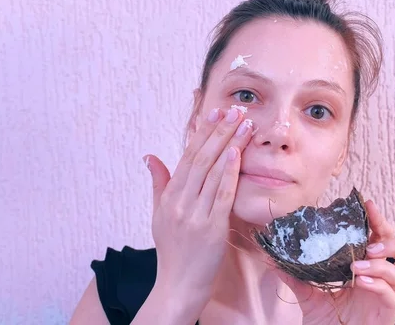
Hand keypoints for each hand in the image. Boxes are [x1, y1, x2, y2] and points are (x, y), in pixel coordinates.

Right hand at [143, 107, 254, 314]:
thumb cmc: (172, 249)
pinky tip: (237, 153)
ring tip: (244, 124)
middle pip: (201, 158)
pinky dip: (229, 173)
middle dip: (220, 131)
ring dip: (230, 144)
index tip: (215, 114)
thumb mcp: (158, 214)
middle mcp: (180, 201)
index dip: (202, 133)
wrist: (178, 284)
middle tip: (235, 110)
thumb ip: (158, 183)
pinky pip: (221, 195)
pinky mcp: (211, 227)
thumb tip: (150, 156)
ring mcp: (195, 214)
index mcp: (169, 196)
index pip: (187, 157)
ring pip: (213, 172)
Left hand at [278, 200, 394, 324]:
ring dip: (384, 262)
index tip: (367, 205)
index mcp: (369, 269)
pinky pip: (392, 295)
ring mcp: (389, 297)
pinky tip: (360, 280)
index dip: (379, 221)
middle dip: (391, 238)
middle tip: (370, 239)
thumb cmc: (328, 323)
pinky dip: (378, 283)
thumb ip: (295, 277)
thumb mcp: (308, 295)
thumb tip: (272, 258)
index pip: (383, 238)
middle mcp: (384, 280)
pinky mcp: (388, 314)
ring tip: (359, 263)